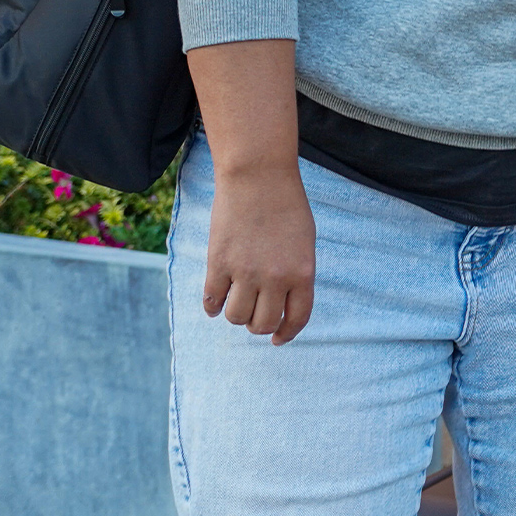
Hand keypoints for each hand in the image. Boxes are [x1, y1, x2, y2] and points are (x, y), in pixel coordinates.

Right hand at [203, 166, 316, 343]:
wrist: (259, 177)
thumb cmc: (286, 206)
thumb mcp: (304, 243)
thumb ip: (297, 274)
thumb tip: (283, 306)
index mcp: (302, 273)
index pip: (297, 318)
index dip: (287, 333)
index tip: (278, 339)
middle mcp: (275, 277)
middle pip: (263, 324)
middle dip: (259, 326)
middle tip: (254, 315)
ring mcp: (244, 272)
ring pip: (236, 317)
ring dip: (236, 315)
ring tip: (237, 302)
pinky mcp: (218, 263)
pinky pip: (211, 301)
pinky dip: (212, 306)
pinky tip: (215, 301)